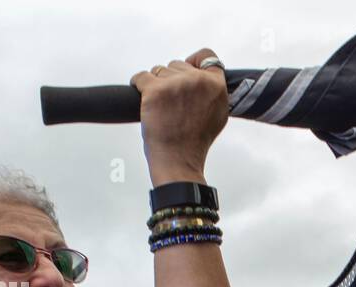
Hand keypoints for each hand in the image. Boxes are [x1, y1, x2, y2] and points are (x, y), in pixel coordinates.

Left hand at [131, 48, 228, 185]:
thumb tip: (203, 76)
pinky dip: (138, 87)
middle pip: (177, 64)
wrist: (179, 162)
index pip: (207, 56)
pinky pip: (140, 77)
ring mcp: (176, 84)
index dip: (194, 62)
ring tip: (162, 110)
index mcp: (217, 87)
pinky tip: (146, 103)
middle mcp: (199, 81)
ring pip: (158, 70)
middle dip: (171, 80)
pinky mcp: (155, 89)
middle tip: (173, 106)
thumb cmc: (194, 143)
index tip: (186, 72)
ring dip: (155, 86)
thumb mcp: (217, 115)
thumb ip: (213, 92)